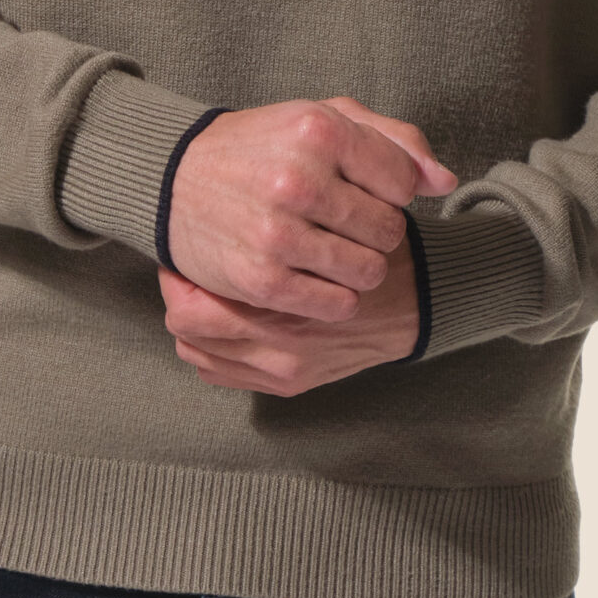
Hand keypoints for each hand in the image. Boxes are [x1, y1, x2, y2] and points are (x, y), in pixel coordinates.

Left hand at [161, 234, 422, 394]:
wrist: (418, 304)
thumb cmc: (372, 252)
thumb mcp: (341, 217)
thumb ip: (289, 213)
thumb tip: (216, 215)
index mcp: (286, 308)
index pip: (191, 307)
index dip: (178, 276)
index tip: (182, 252)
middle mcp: (280, 350)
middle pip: (189, 333)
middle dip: (180, 297)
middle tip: (184, 270)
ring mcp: (284, 371)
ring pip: (200, 355)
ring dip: (194, 323)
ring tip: (199, 293)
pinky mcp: (290, 385)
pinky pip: (221, 374)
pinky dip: (212, 350)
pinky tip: (220, 321)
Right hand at [167, 98, 455, 323]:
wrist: (175, 179)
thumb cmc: (263, 147)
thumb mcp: (325, 118)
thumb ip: (395, 141)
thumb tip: (444, 182)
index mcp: (320, 130)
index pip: (403, 182)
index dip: (391, 190)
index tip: (363, 189)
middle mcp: (299, 179)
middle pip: (388, 230)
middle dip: (374, 229)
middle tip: (344, 222)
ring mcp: (279, 232)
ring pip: (367, 271)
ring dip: (358, 266)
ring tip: (333, 250)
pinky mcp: (263, 278)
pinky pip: (337, 303)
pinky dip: (335, 297)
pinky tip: (316, 276)